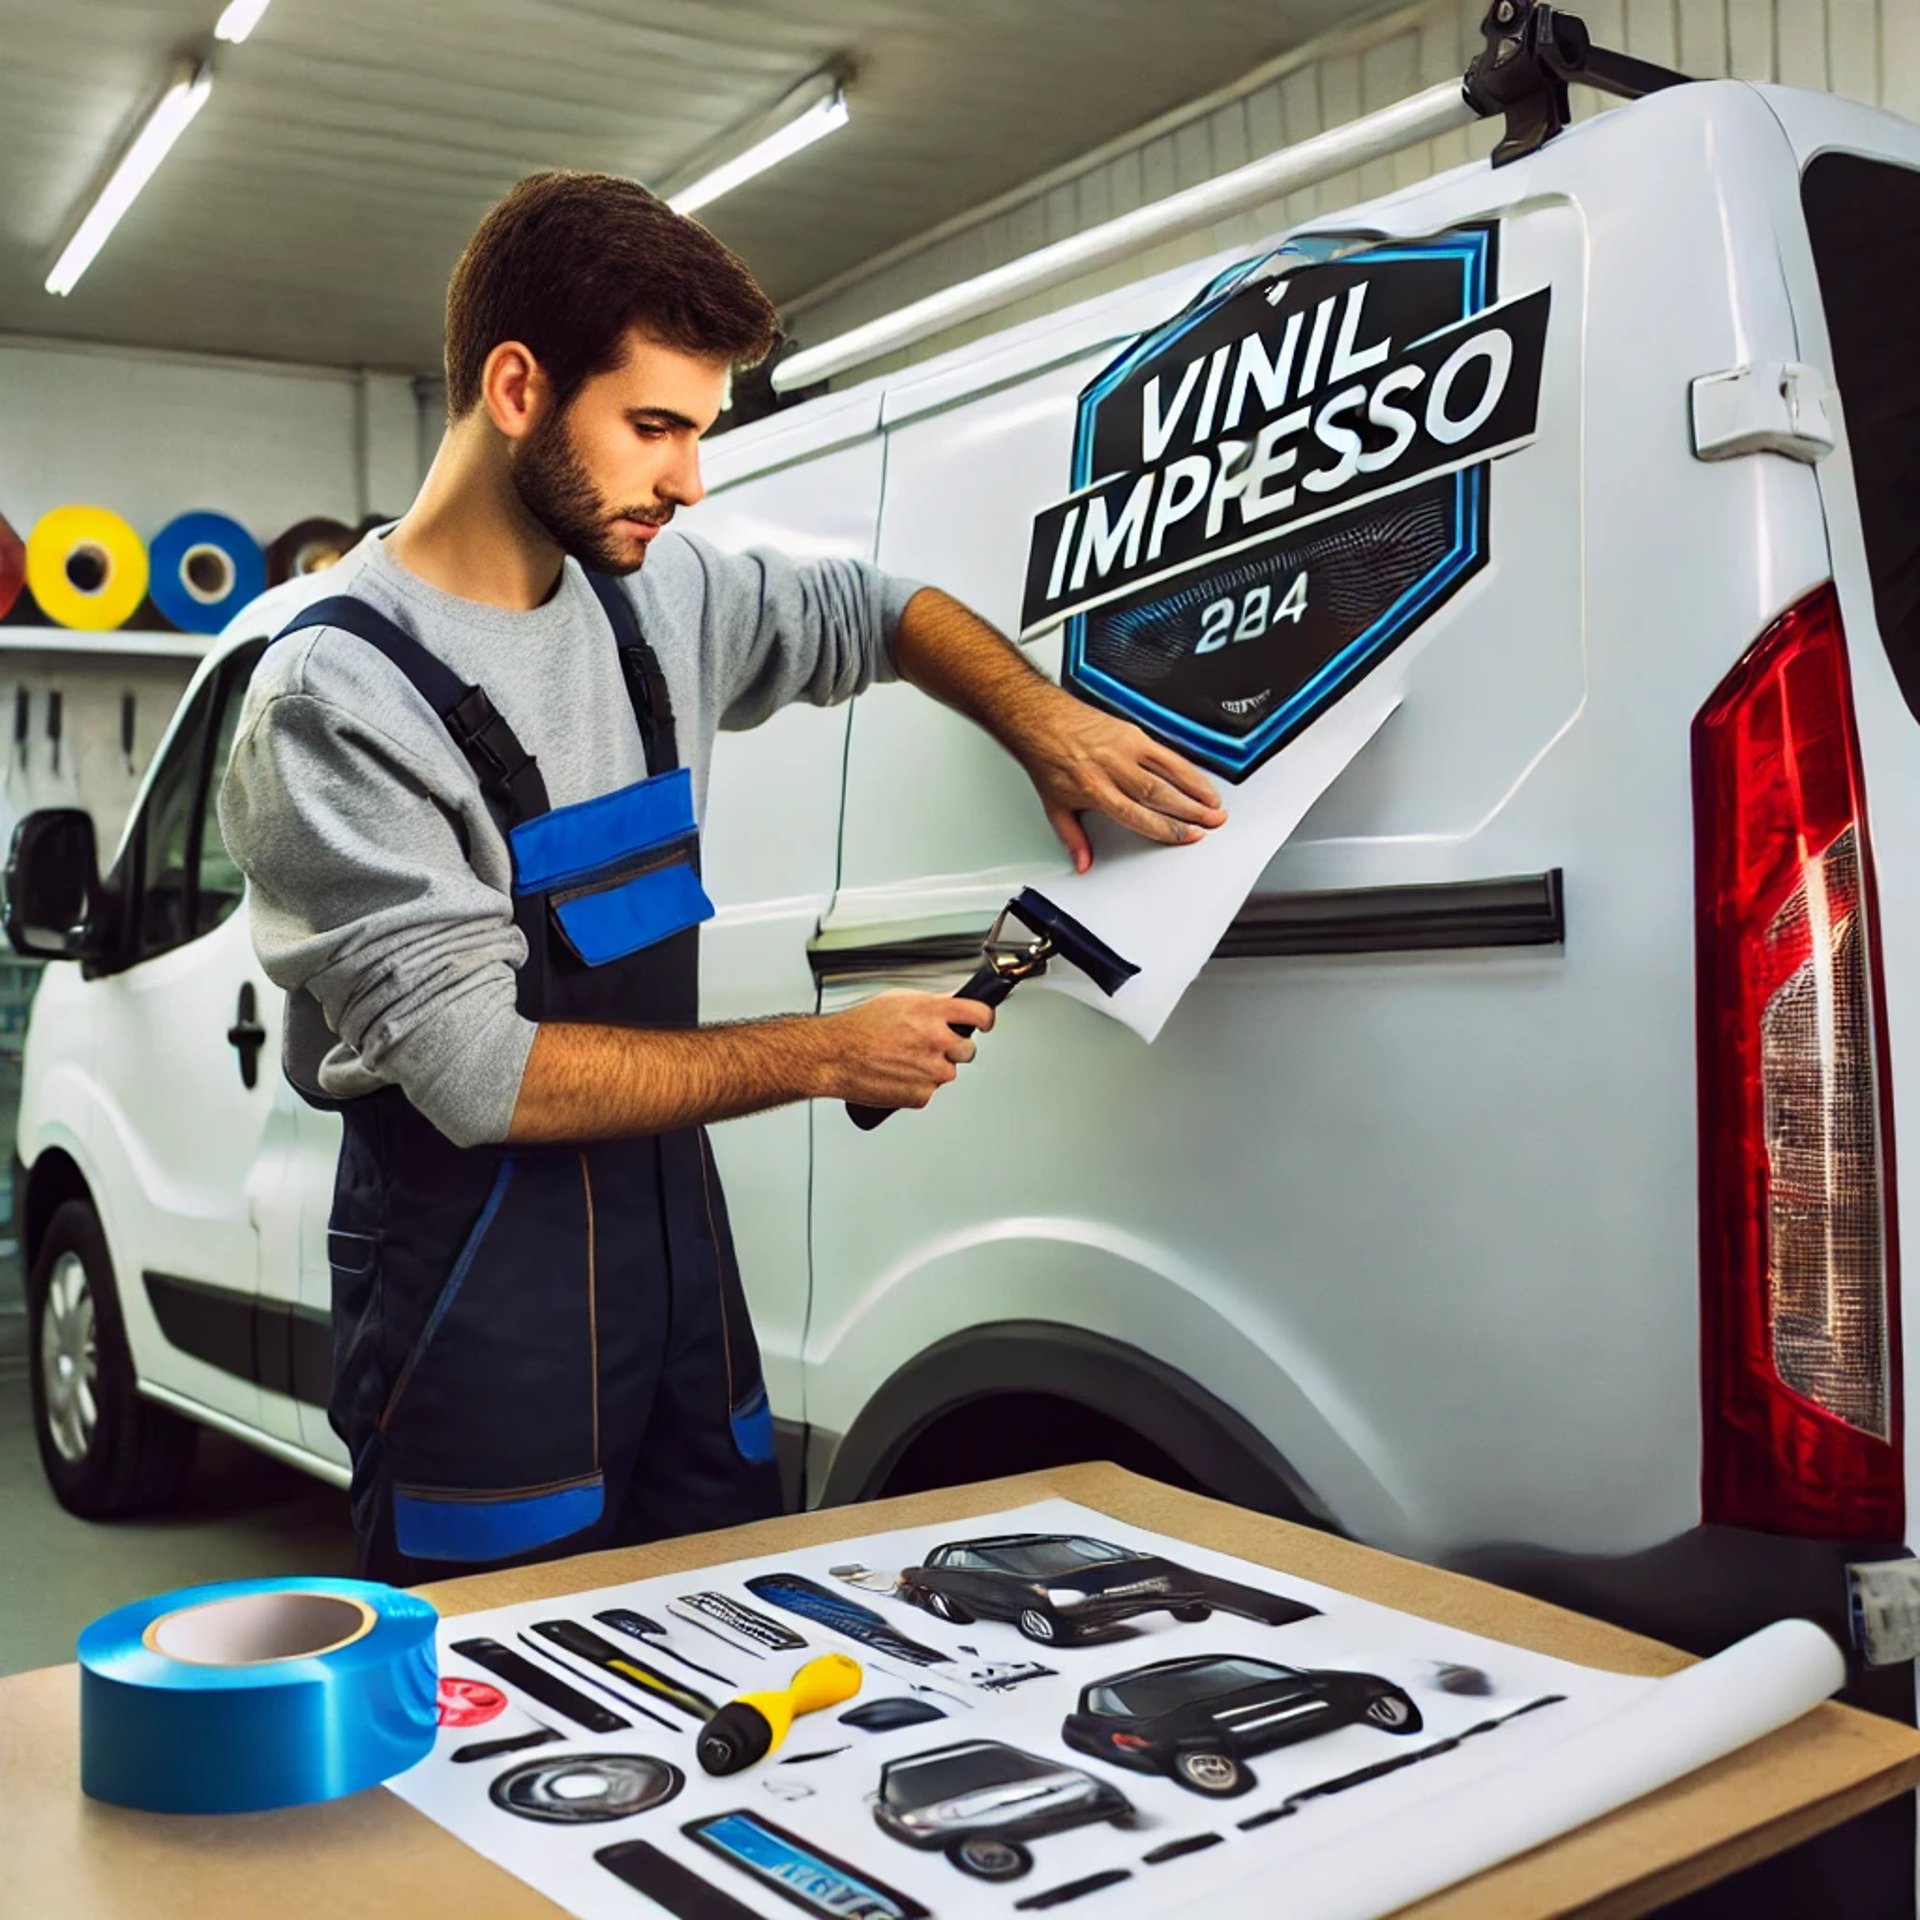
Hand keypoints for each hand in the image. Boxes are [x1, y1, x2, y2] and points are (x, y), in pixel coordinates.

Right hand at [816, 991, 996, 1110]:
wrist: (832, 1056)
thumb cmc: (857, 1028)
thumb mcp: (897, 1000)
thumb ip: (929, 1005)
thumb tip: (950, 1006)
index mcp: (933, 1012)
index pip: (980, 1015)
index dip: (984, 1020)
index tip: (983, 1024)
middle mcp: (936, 1040)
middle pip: (968, 1049)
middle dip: (954, 1049)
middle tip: (930, 1047)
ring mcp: (931, 1070)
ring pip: (948, 1072)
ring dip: (933, 1069)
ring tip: (904, 1061)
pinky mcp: (921, 1095)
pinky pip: (929, 1091)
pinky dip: (917, 1086)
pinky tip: (897, 1075)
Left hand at [1005, 685, 1227, 872]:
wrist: (1040, 720)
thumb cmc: (1047, 759)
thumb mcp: (1055, 806)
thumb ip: (1073, 838)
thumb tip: (1083, 863)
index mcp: (1095, 790)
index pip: (1139, 816)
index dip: (1168, 828)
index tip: (1189, 836)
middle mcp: (1113, 768)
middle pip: (1160, 795)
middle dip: (1191, 811)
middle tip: (1214, 822)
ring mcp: (1125, 748)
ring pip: (1168, 771)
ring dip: (1195, 789)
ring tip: (1215, 804)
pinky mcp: (1132, 732)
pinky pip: (1165, 751)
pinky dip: (1186, 766)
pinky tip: (1199, 778)